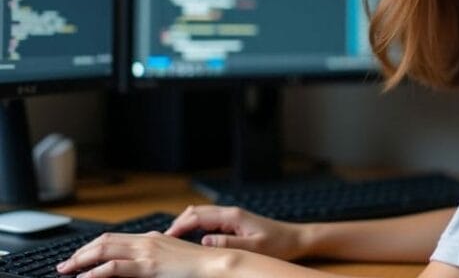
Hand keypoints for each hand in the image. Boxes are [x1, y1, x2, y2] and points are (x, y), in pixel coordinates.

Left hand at [56, 231, 223, 277]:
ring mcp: (147, 252)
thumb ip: (155, 257)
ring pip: (104, 250)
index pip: (114, 238)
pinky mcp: (149, 266)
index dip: (92, 246)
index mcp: (152, 238)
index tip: (79, 257)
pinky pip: (115, 268)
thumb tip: (141, 266)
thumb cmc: (199, 265)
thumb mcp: (173, 257)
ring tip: (67, 270)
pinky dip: (96, 273)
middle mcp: (146, 240)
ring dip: (81, 260)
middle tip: (65, 264)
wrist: (215, 264)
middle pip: (104, 241)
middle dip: (81, 252)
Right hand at [165, 205, 308, 259]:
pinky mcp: (235, 222)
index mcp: (233, 216)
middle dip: (178, 223)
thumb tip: (204, 240)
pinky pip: (210, 220)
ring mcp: (233, 216)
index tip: (165, 237)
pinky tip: (190, 237)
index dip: (179, 226)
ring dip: (186, 223)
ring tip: (171, 238)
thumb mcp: (253, 248)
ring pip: (202, 215)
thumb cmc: (278, 244)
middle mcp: (231, 212)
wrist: (296, 239)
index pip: (198, 217)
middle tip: (162, 239)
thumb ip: (228, 244)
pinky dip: (196, 225)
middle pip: (197, 212)